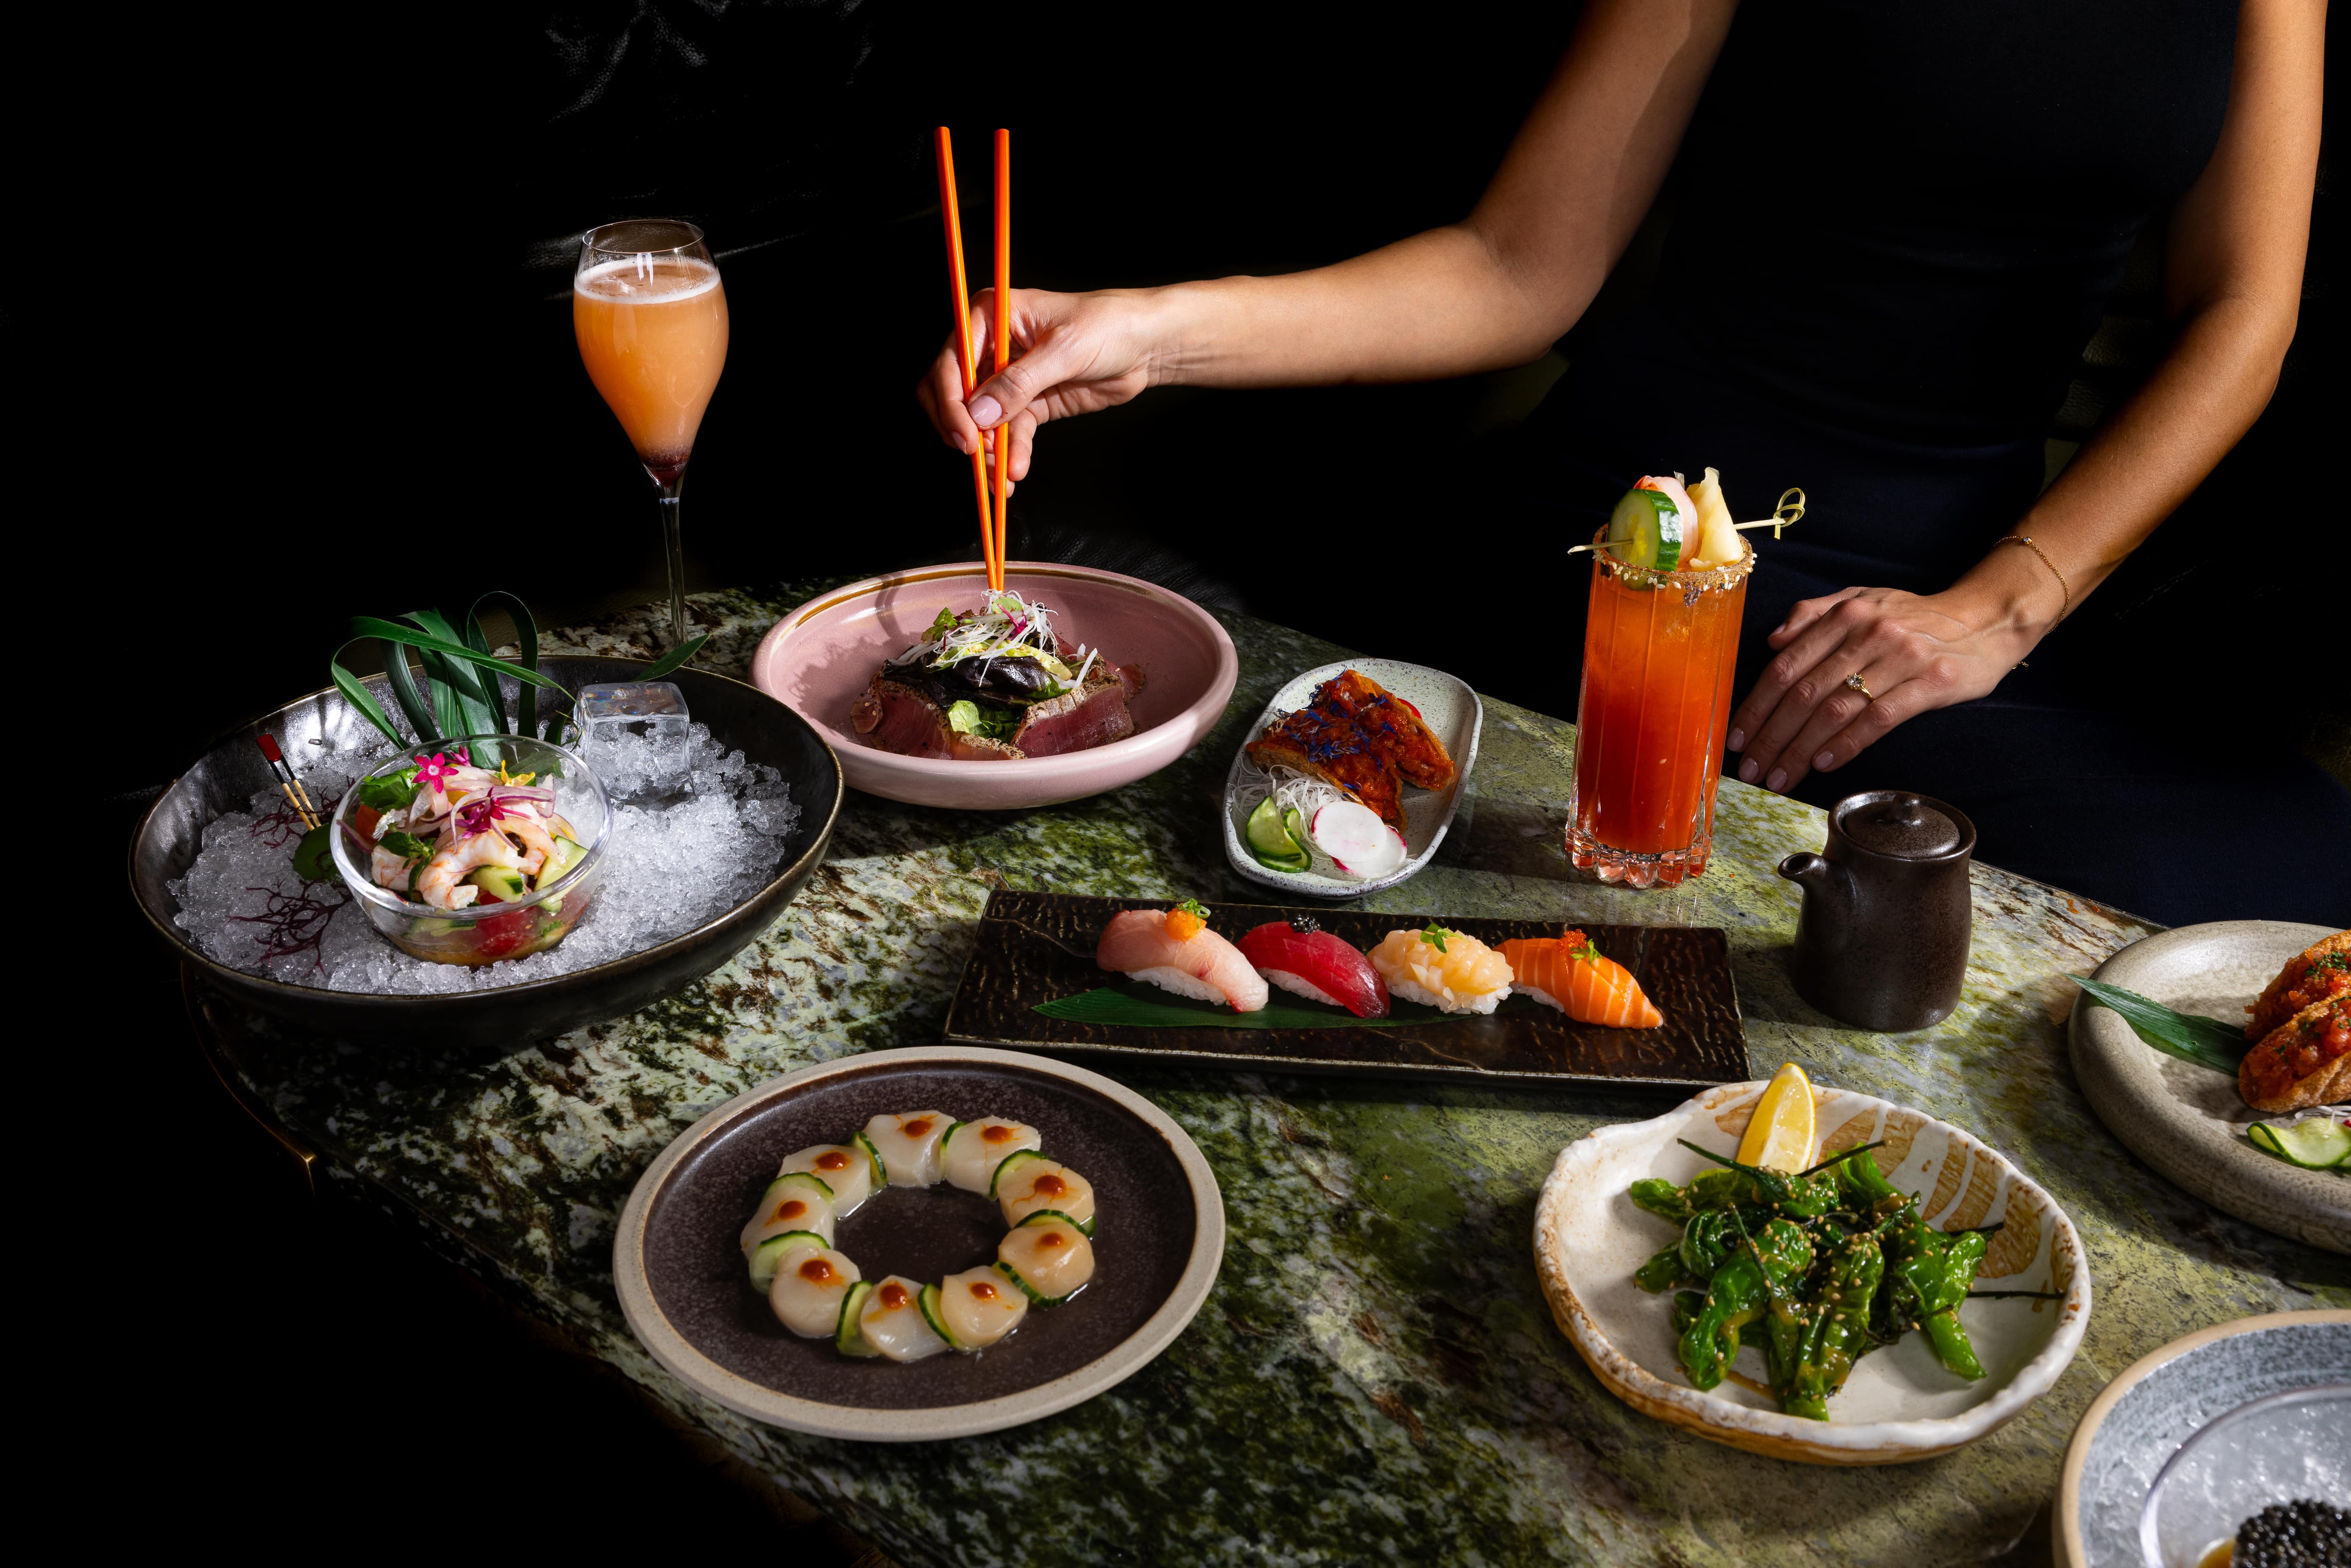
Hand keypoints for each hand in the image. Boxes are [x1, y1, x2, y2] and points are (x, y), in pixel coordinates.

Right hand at [915, 287, 1167, 491]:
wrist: (1145, 345)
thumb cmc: (1107, 326)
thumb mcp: (1063, 350)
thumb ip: (1019, 382)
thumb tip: (978, 412)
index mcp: (990, 316)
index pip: (952, 362)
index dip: (951, 401)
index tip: (964, 434)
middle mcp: (991, 346)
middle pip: (954, 393)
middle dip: (962, 428)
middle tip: (977, 456)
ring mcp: (1007, 377)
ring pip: (979, 420)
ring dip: (987, 450)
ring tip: (1002, 474)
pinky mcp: (1027, 403)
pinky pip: (1008, 432)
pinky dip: (1010, 453)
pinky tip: (1016, 470)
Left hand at [1725, 585, 2042, 795]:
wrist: (1988, 618)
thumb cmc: (1916, 616)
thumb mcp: (1863, 600)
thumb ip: (1814, 614)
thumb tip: (1772, 639)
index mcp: (1844, 615)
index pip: (1786, 666)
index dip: (1756, 705)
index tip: (1736, 737)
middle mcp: (1867, 634)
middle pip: (1803, 694)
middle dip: (1770, 737)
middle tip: (1750, 770)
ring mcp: (1900, 658)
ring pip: (1835, 710)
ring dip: (1800, 750)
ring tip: (1779, 777)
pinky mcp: (1930, 683)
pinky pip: (1878, 718)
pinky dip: (1846, 744)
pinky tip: (1823, 764)